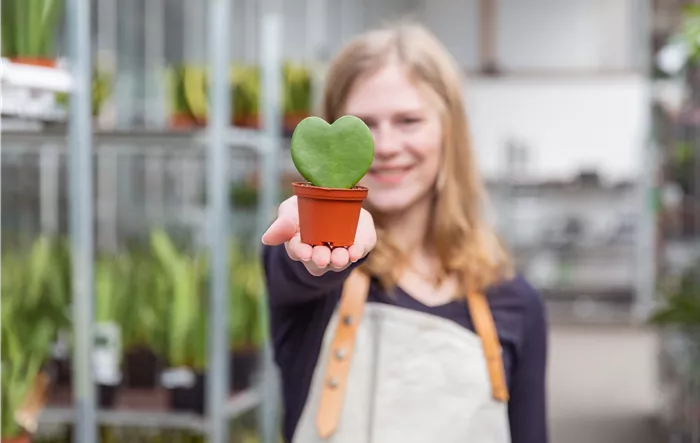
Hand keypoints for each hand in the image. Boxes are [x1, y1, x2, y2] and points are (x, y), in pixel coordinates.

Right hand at [261, 196, 376, 275]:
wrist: (336, 200)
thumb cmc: (308, 208)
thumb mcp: (291, 210)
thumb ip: (283, 222)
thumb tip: (266, 239)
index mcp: (300, 245)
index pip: (297, 251)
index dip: (299, 251)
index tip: (302, 251)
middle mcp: (319, 254)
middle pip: (317, 263)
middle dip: (319, 259)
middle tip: (320, 257)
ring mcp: (339, 253)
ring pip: (338, 262)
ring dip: (338, 260)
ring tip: (340, 257)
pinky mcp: (358, 246)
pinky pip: (358, 252)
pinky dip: (357, 252)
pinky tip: (355, 251)